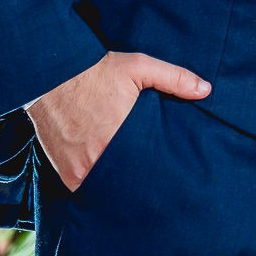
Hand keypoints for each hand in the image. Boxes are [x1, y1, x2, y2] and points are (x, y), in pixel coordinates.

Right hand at [27, 50, 209, 191]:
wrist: (50, 73)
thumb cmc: (96, 71)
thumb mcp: (138, 66)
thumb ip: (174, 78)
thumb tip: (206, 90)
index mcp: (117, 141)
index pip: (143, 172)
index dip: (155, 177)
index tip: (167, 178)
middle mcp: (93, 162)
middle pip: (123, 184)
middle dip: (136, 184)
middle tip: (152, 185)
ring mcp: (75, 170)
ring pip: (102, 189)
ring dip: (114, 185)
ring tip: (131, 183)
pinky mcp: (62, 171)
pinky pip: (81, 187)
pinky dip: (93, 184)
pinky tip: (105, 177)